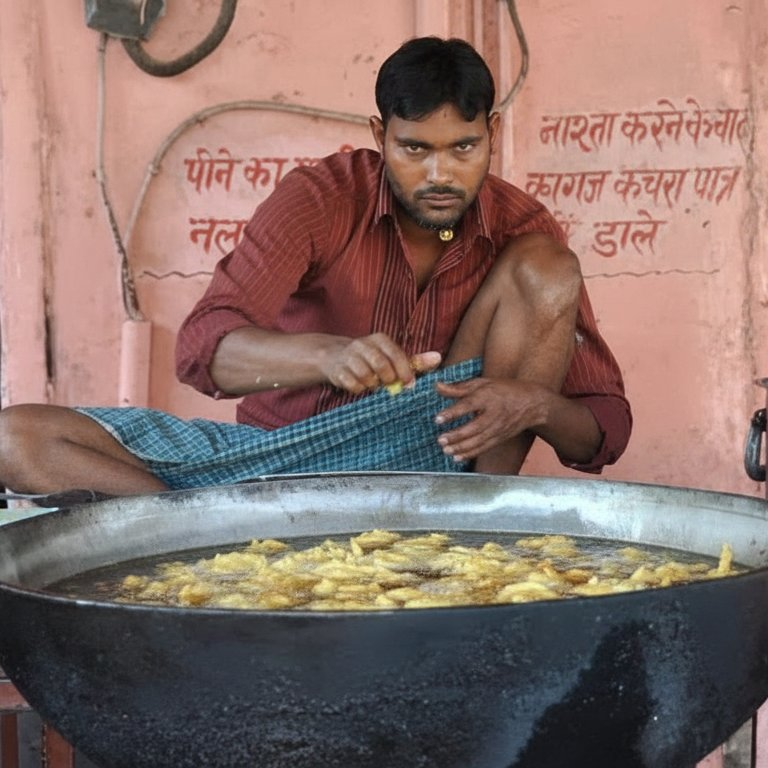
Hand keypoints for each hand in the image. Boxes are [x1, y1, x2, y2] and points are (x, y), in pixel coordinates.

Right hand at [324, 333, 440, 394]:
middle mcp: (363, 344)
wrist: (334, 357)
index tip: (409, 384)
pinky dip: (359, 389)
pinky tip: (359, 386)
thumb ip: (415, 360)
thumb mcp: (392, 356)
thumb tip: (438, 358)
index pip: (396, 354)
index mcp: (379, 339)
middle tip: (388, 384)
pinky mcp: (337, 370)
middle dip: (388, 379)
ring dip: (372, 385)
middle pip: (381, 365)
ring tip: (372, 384)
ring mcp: (348, 356)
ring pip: (366, 376)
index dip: (404, 371)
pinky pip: (353, 384)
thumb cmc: (371, 359)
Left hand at [433, 378, 548, 461]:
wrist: (532, 403)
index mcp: (488, 396)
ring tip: (445, 450)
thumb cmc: (504, 390)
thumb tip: (437, 386)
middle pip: (474, 427)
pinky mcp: (500, 438)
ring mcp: (498, 428)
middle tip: (440, 440)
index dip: (453, 412)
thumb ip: (459, 387)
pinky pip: (484, 448)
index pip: (468, 404)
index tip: (438, 419)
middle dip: (456, 435)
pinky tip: (457, 457)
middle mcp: (494, 414)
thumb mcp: (482, 383)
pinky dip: (470, 454)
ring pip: (478, 441)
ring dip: (461, 447)